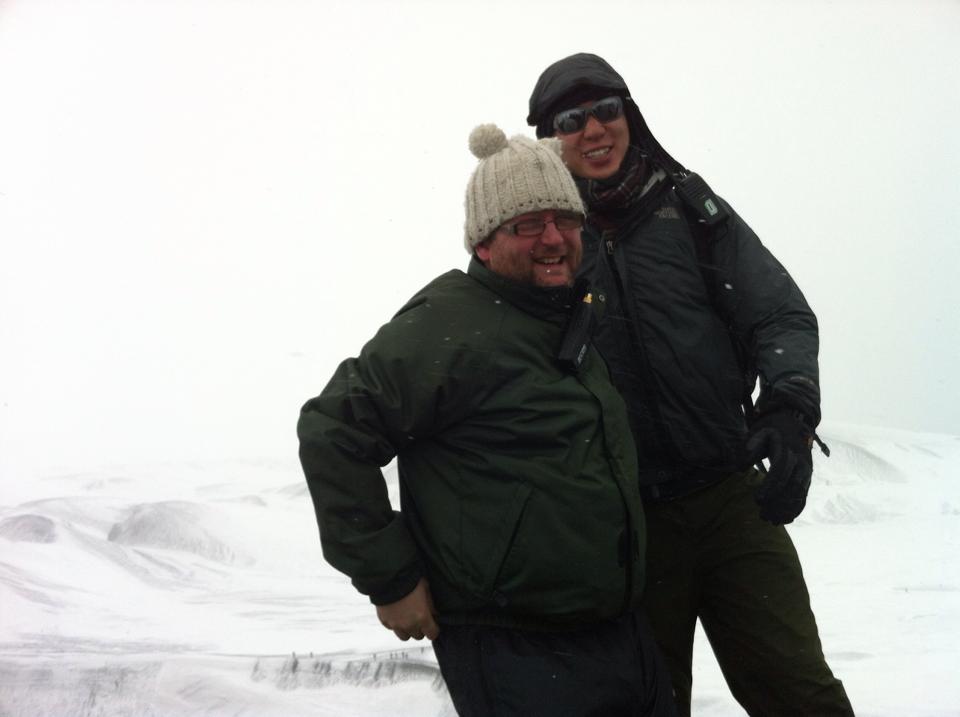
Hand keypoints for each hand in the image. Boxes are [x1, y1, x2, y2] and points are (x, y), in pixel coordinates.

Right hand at [375, 577, 439, 641]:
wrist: (389, 576)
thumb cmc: (410, 580)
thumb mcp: (426, 590)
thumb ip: (431, 606)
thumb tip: (435, 614)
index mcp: (422, 617)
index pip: (432, 634)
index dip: (433, 630)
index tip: (433, 625)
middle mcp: (409, 625)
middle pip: (418, 636)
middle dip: (420, 629)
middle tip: (419, 618)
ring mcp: (395, 624)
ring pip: (404, 636)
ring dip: (407, 630)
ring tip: (407, 618)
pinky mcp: (384, 621)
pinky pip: (392, 628)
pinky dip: (395, 623)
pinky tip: (396, 613)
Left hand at [745, 409, 814, 524]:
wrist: (793, 422)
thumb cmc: (771, 429)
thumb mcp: (758, 432)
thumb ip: (749, 448)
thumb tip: (740, 468)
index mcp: (787, 450)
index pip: (780, 472)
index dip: (769, 487)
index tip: (757, 500)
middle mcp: (801, 461)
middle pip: (791, 486)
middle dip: (778, 503)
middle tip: (763, 516)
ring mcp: (806, 470)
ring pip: (799, 493)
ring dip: (787, 509)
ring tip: (772, 522)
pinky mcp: (807, 476)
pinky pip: (804, 494)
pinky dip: (796, 508)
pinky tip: (786, 519)